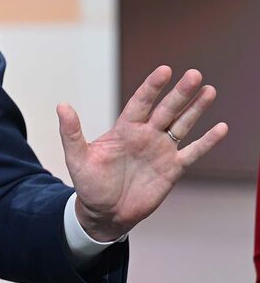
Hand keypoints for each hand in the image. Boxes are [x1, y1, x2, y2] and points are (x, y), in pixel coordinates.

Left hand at [57, 65, 227, 240]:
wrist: (104, 213)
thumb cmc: (89, 184)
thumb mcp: (77, 157)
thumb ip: (71, 132)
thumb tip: (61, 105)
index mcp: (124, 129)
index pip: (141, 102)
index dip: (152, 87)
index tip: (165, 69)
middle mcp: (145, 135)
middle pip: (166, 109)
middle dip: (180, 93)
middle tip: (194, 74)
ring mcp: (160, 150)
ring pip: (182, 125)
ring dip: (196, 109)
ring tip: (209, 90)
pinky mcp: (172, 169)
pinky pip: (193, 152)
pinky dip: (207, 142)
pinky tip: (221, 128)